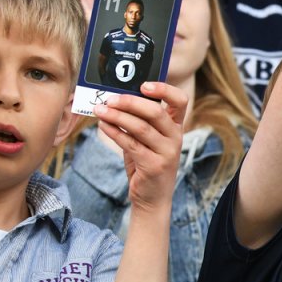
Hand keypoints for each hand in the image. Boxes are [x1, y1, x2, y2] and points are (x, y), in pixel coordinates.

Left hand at [92, 81, 186, 213]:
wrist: (152, 197)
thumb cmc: (147, 163)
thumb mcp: (148, 139)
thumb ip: (139, 120)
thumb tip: (116, 98)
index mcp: (177, 126)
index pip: (180, 100)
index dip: (164, 89)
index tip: (144, 84)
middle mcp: (176, 137)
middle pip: (156, 112)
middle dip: (130, 102)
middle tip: (110, 98)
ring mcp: (167, 152)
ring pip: (141, 127)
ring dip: (117, 116)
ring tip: (100, 110)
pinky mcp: (154, 165)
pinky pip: (130, 144)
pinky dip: (115, 132)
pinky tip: (103, 126)